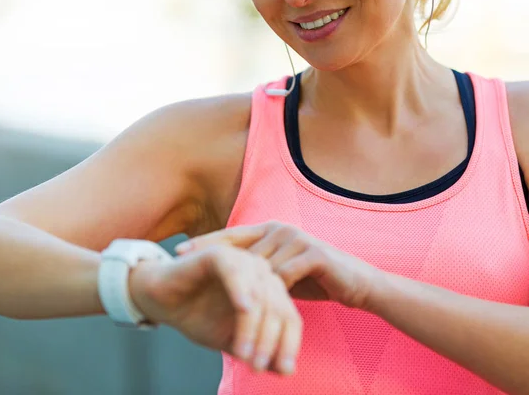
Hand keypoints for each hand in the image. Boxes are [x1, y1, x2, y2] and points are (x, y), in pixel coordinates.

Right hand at [128, 244, 301, 374]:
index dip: (288, 345)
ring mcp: (242, 260)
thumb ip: (260, 352)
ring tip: (243, 354)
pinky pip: (235, 272)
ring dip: (253, 327)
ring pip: (259, 295)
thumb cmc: (198, 317)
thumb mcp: (232, 341)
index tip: (284, 372)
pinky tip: (243, 309)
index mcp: (269, 290)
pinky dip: (240, 290)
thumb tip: (287, 371)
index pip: (290, 317)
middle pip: (278, 307)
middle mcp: (261, 273)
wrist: (160, 301)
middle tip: (256, 366)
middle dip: (269, 341)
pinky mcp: (219, 253)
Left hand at [176, 221, 382, 309]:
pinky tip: (253, 307)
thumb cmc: (316, 280)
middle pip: (239, 249)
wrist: (357, 284)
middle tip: (183, 267)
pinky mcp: (313, 252)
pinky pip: (282, 275)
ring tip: (214, 297)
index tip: (178, 251)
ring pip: (259, 266)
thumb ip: (258, 269)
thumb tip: (227, 275)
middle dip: (213, 262)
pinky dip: (268, 293)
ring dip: (241, 287)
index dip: (204, 242)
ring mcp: (297, 238)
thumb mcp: (280, 273)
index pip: (231, 235)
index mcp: (271, 230)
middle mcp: (281, 229)